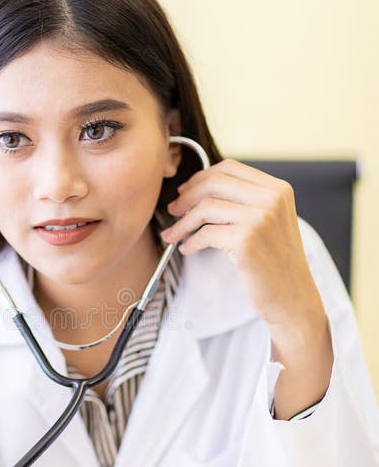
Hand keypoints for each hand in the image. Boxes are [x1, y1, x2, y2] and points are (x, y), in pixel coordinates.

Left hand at [162, 159, 332, 417]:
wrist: (293, 299)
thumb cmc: (276, 264)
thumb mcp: (271, 222)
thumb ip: (247, 201)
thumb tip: (200, 188)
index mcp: (278, 189)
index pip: (230, 168)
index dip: (202, 177)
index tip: (185, 191)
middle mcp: (271, 199)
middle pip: (214, 183)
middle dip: (187, 196)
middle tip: (173, 211)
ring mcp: (260, 218)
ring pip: (205, 207)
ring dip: (182, 222)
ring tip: (172, 235)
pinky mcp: (246, 241)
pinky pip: (205, 234)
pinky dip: (190, 241)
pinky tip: (186, 249)